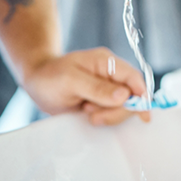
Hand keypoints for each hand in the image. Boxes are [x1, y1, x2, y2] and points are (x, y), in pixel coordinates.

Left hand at [21, 47, 150, 125]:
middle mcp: (111, 74)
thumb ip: (97, 88)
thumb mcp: (70, 80)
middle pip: (131, 96)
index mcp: (106, 62)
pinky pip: (112, 112)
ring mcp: (107, 88)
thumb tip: (124, 96)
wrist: (37, 81)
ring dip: (107, 115)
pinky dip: (104, 118)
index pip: (133, 77)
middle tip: (93, 116)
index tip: (143, 114)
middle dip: (116, 110)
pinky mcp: (102, 101)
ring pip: (123, 107)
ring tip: (85, 111)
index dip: (142, 95)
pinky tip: (88, 115)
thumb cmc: (51, 76)